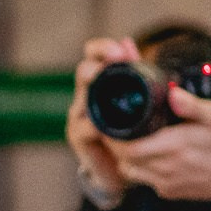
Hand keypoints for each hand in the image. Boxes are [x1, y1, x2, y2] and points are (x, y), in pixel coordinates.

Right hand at [67, 36, 138, 205]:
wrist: (119, 169)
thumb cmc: (128, 132)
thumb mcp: (133, 99)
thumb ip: (130, 70)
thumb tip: (127, 41)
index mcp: (100, 82)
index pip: (93, 54)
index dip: (103, 48)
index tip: (120, 50)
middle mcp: (86, 95)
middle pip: (84, 70)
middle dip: (98, 62)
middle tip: (116, 58)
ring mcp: (79, 116)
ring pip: (83, 96)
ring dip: (92, 85)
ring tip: (100, 77)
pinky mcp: (77, 136)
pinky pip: (86, 127)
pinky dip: (95, 124)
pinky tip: (103, 123)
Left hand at [116, 86, 210, 206]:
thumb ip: (192, 105)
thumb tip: (173, 94)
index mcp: (174, 146)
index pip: (128, 147)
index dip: (115, 137)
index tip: (112, 123)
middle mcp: (166, 167)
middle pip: (124, 159)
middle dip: (116, 145)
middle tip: (116, 129)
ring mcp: (164, 182)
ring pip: (129, 171)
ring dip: (125, 157)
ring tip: (131, 141)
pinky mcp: (167, 191)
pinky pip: (143, 180)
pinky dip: (140, 167)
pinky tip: (148, 154)